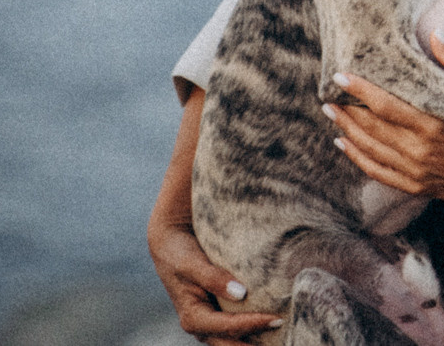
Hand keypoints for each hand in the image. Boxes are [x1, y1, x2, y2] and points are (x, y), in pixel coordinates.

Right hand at [147, 88, 281, 343]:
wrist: (187, 192)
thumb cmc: (198, 178)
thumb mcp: (201, 172)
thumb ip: (221, 154)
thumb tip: (217, 119)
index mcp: (168, 248)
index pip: (190, 275)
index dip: (215, 283)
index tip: (243, 289)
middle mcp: (176, 279)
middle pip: (197, 321)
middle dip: (232, 331)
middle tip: (269, 322)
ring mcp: (190, 295)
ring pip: (209, 332)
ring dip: (239, 343)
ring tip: (275, 337)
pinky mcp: (208, 302)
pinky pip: (223, 328)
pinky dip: (244, 337)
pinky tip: (273, 336)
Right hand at [149, 222, 282, 344]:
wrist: (169, 245)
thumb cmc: (180, 253)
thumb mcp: (192, 263)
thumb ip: (213, 278)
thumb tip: (241, 293)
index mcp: (192, 317)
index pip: (227, 327)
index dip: (252, 324)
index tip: (276, 318)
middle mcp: (201, 326)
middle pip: (231, 344)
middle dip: (255, 345)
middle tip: (283, 336)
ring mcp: (209, 324)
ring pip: (234, 340)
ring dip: (255, 340)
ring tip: (281, 336)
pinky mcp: (217, 315)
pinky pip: (236, 329)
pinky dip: (252, 330)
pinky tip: (271, 326)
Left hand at [324, 33, 443, 231]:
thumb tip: (435, 32)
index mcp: (433, 123)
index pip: (385, 104)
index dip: (360, 90)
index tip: (340, 76)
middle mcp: (419, 149)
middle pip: (371, 126)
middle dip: (347, 109)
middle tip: (328, 92)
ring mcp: (415, 171)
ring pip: (370, 148)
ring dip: (347, 129)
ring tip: (331, 112)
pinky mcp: (415, 185)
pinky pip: (377, 171)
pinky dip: (357, 157)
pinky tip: (344, 143)